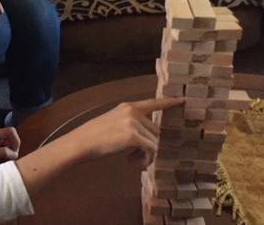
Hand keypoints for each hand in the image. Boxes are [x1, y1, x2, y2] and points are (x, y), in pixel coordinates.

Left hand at [0, 127, 20, 175]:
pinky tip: (2, 159)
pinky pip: (9, 148)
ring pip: (12, 143)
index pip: (11, 131)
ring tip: (3, 159)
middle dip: (13, 147)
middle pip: (13, 137)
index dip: (16, 141)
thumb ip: (3, 152)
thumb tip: (15, 153)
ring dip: (11, 152)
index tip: (15, 152)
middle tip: (9, 158)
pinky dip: (8, 154)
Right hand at [63, 97, 184, 166]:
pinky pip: (151, 150)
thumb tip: (148, 139)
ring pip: (155, 141)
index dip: (169, 102)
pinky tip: (136, 163)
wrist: (81, 143)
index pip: (153, 102)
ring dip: (148, 155)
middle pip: (156, 130)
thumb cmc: (93, 137)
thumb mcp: (113, 123)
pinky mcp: (133, 136)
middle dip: (150, 146)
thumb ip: (130, 124)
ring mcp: (133, 122)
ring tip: (134, 161)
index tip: (182, 100)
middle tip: (137, 158)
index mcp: (128, 106)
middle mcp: (132, 111)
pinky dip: (147, 159)